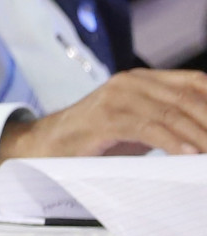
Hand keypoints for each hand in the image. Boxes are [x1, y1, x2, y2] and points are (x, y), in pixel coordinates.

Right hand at [0, 68, 206, 161]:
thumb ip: (169, 123)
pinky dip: (174, 142)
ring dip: (200, 136)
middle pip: (188, 98)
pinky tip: (190, 155)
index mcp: (142, 80)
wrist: (45, 146)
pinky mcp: (105, 118)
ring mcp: (116, 98)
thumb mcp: (138, 126)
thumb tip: (202, 138)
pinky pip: (148, 128)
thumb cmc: (94, 140)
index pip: (195, 82)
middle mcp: (131, 82)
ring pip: (172, 113)